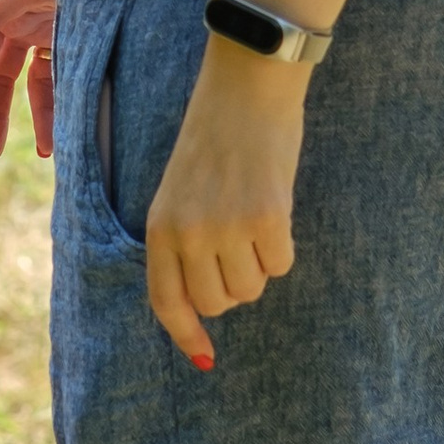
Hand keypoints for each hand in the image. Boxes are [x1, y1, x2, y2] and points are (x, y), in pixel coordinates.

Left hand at [143, 42, 306, 370]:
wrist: (247, 86)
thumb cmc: (216, 137)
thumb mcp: (181, 191)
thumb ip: (185, 242)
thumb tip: (207, 310)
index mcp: (160, 226)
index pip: (166, 301)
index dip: (186, 335)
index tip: (206, 358)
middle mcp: (188, 233)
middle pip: (218, 303)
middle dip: (234, 285)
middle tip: (241, 245)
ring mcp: (227, 227)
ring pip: (252, 288)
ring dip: (259, 264)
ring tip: (254, 217)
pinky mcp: (267, 218)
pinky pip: (282, 265)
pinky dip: (283, 246)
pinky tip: (275, 209)